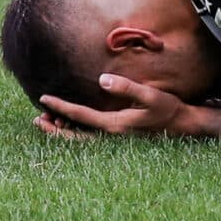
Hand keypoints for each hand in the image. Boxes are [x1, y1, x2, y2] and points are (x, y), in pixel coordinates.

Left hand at [37, 73, 185, 137]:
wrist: (184, 127)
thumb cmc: (168, 110)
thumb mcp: (150, 95)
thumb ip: (126, 87)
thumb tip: (101, 79)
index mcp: (115, 125)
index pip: (80, 116)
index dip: (60, 106)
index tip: (43, 98)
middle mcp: (112, 137)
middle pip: (75, 136)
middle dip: (54, 129)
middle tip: (37, 119)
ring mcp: (115, 141)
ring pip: (81, 141)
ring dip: (64, 132)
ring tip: (48, 123)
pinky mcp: (119, 139)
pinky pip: (91, 139)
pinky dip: (77, 134)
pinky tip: (71, 126)